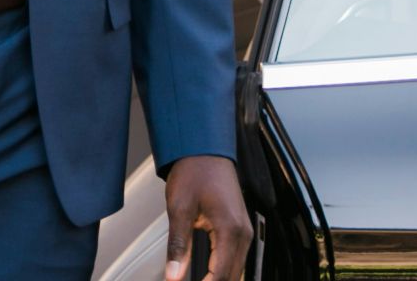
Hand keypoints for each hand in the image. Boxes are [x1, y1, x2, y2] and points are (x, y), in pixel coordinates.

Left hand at [164, 155, 251, 280]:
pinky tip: (208, 275)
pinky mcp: (239, 226)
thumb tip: (173, 276)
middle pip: (232, 276)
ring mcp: (244, 229)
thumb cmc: (194, 171)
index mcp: (230, 229)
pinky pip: (235, 258)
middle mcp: (242, 232)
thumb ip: (178, 246)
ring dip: (218, 279)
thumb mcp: (179, 209)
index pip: (221, 275)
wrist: (205, 148)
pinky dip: (222, 270)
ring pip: (236, 269)